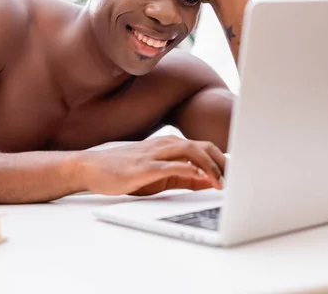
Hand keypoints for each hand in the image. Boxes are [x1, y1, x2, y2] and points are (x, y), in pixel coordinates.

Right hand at [77, 136, 225, 195]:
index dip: (223, 161)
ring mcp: (154, 154)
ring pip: (190, 151)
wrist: (91, 168)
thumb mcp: (159, 174)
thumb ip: (184, 177)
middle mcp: (165, 145)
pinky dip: (188, 170)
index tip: (237, 174)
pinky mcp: (143, 166)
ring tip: (221, 182)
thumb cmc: (124, 171)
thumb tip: (209, 182)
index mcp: (170, 146)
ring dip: (209, 166)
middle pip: (202, 146)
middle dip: (222, 162)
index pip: (204, 148)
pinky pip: (171, 165)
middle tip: (235, 178)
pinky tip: (199, 177)